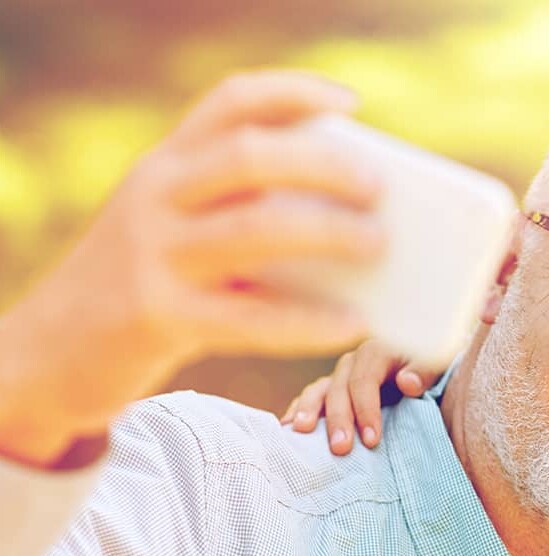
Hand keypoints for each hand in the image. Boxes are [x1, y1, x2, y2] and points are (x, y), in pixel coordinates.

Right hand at [0, 69, 386, 465]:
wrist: (52, 351)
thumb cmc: (146, 286)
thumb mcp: (174, 228)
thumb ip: (238, 214)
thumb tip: (357, 230)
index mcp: (167, 164)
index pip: (230, 102)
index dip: (294, 92)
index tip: (350, 103)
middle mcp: (156, 196)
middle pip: (249, 157)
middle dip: (324, 165)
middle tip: (378, 188)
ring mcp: (154, 254)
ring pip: (255, 229)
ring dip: (329, 233)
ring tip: (378, 244)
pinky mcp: (160, 317)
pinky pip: (252, 318)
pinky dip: (311, 320)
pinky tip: (353, 322)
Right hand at [281, 339, 439, 454]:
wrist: (420, 371)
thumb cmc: (427, 371)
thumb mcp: (434, 366)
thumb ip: (424, 372)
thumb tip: (406, 383)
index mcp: (377, 352)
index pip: (365, 381)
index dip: (366, 410)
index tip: (371, 440)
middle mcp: (353, 362)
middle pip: (339, 389)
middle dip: (339, 419)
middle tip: (340, 449)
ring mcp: (338, 376)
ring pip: (319, 391)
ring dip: (309, 411)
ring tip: (301, 431)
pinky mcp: (330, 390)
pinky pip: (311, 398)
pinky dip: (298, 411)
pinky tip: (287, 429)